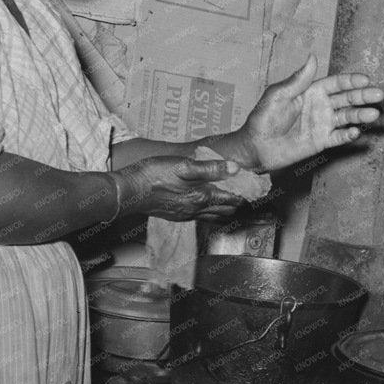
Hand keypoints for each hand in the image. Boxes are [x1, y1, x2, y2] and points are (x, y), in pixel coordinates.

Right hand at [115, 156, 247, 221]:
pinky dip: (211, 212)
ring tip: (233, 198)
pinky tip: (208, 203)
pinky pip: (201, 217)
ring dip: (225, 209)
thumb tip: (235, 168)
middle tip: (246, 192)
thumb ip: (211, 168)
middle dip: (238, 203)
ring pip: (214, 216)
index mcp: (202, 197)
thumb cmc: (153, 174)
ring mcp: (186, 215)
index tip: (255, 188)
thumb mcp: (184, 165)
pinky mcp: (177, 216)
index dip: (246, 194)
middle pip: (227, 211)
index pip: (233, 200)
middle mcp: (196, 210)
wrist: (128, 190)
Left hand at [231, 53, 383, 172]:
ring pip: (348, 117)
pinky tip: (356, 132)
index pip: (336, 83)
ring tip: (374, 115)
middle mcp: (321, 106)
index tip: (366, 80)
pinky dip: (349, 135)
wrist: (256, 147)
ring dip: (361, 115)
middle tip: (380, 95)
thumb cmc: (263, 118)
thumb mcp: (278, 96)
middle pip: (347, 99)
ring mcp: (322, 124)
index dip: (352, 81)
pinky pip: (339, 137)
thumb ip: (298, 80)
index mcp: (311, 91)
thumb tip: (313, 57)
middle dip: (364, 96)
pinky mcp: (321, 141)